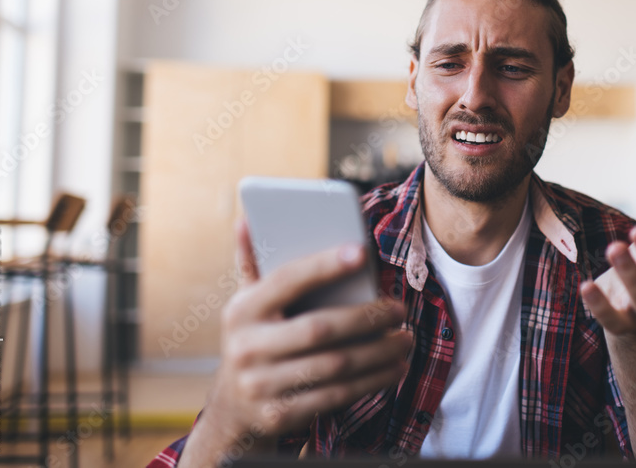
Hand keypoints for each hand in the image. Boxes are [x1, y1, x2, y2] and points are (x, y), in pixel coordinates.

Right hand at [181, 219, 411, 465]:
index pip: (286, 280)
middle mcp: (246, 348)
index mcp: (241, 311)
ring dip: (378, 353)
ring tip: (405, 340)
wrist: (231, 411)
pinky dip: (371, 382)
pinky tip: (393, 369)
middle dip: (367, 318)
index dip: (324, 265)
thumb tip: (247, 220)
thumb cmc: (255, 340)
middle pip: (319, 328)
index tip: (361, 252)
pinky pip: (335, 396)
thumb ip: (253, 264)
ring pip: (334, 366)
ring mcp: (261, 386)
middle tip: (399, 309)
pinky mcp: (280, 415)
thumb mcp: (247, 304)